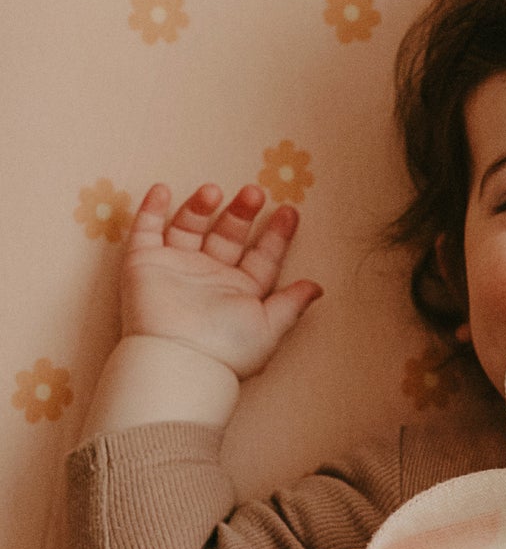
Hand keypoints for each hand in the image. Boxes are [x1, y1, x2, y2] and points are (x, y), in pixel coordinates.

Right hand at [121, 181, 322, 379]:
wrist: (178, 358)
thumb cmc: (228, 347)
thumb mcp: (270, 326)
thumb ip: (293, 304)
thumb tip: (318, 287)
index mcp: (241, 291)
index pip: (262, 256)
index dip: (277, 235)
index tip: (291, 212)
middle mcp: (210, 277)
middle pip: (228, 236)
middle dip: (241, 214)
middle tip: (255, 192)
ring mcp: (177, 268)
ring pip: (189, 227)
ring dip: (201, 206)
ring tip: (214, 190)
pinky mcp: (144, 264)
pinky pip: (146, 231)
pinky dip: (152, 209)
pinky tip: (164, 190)